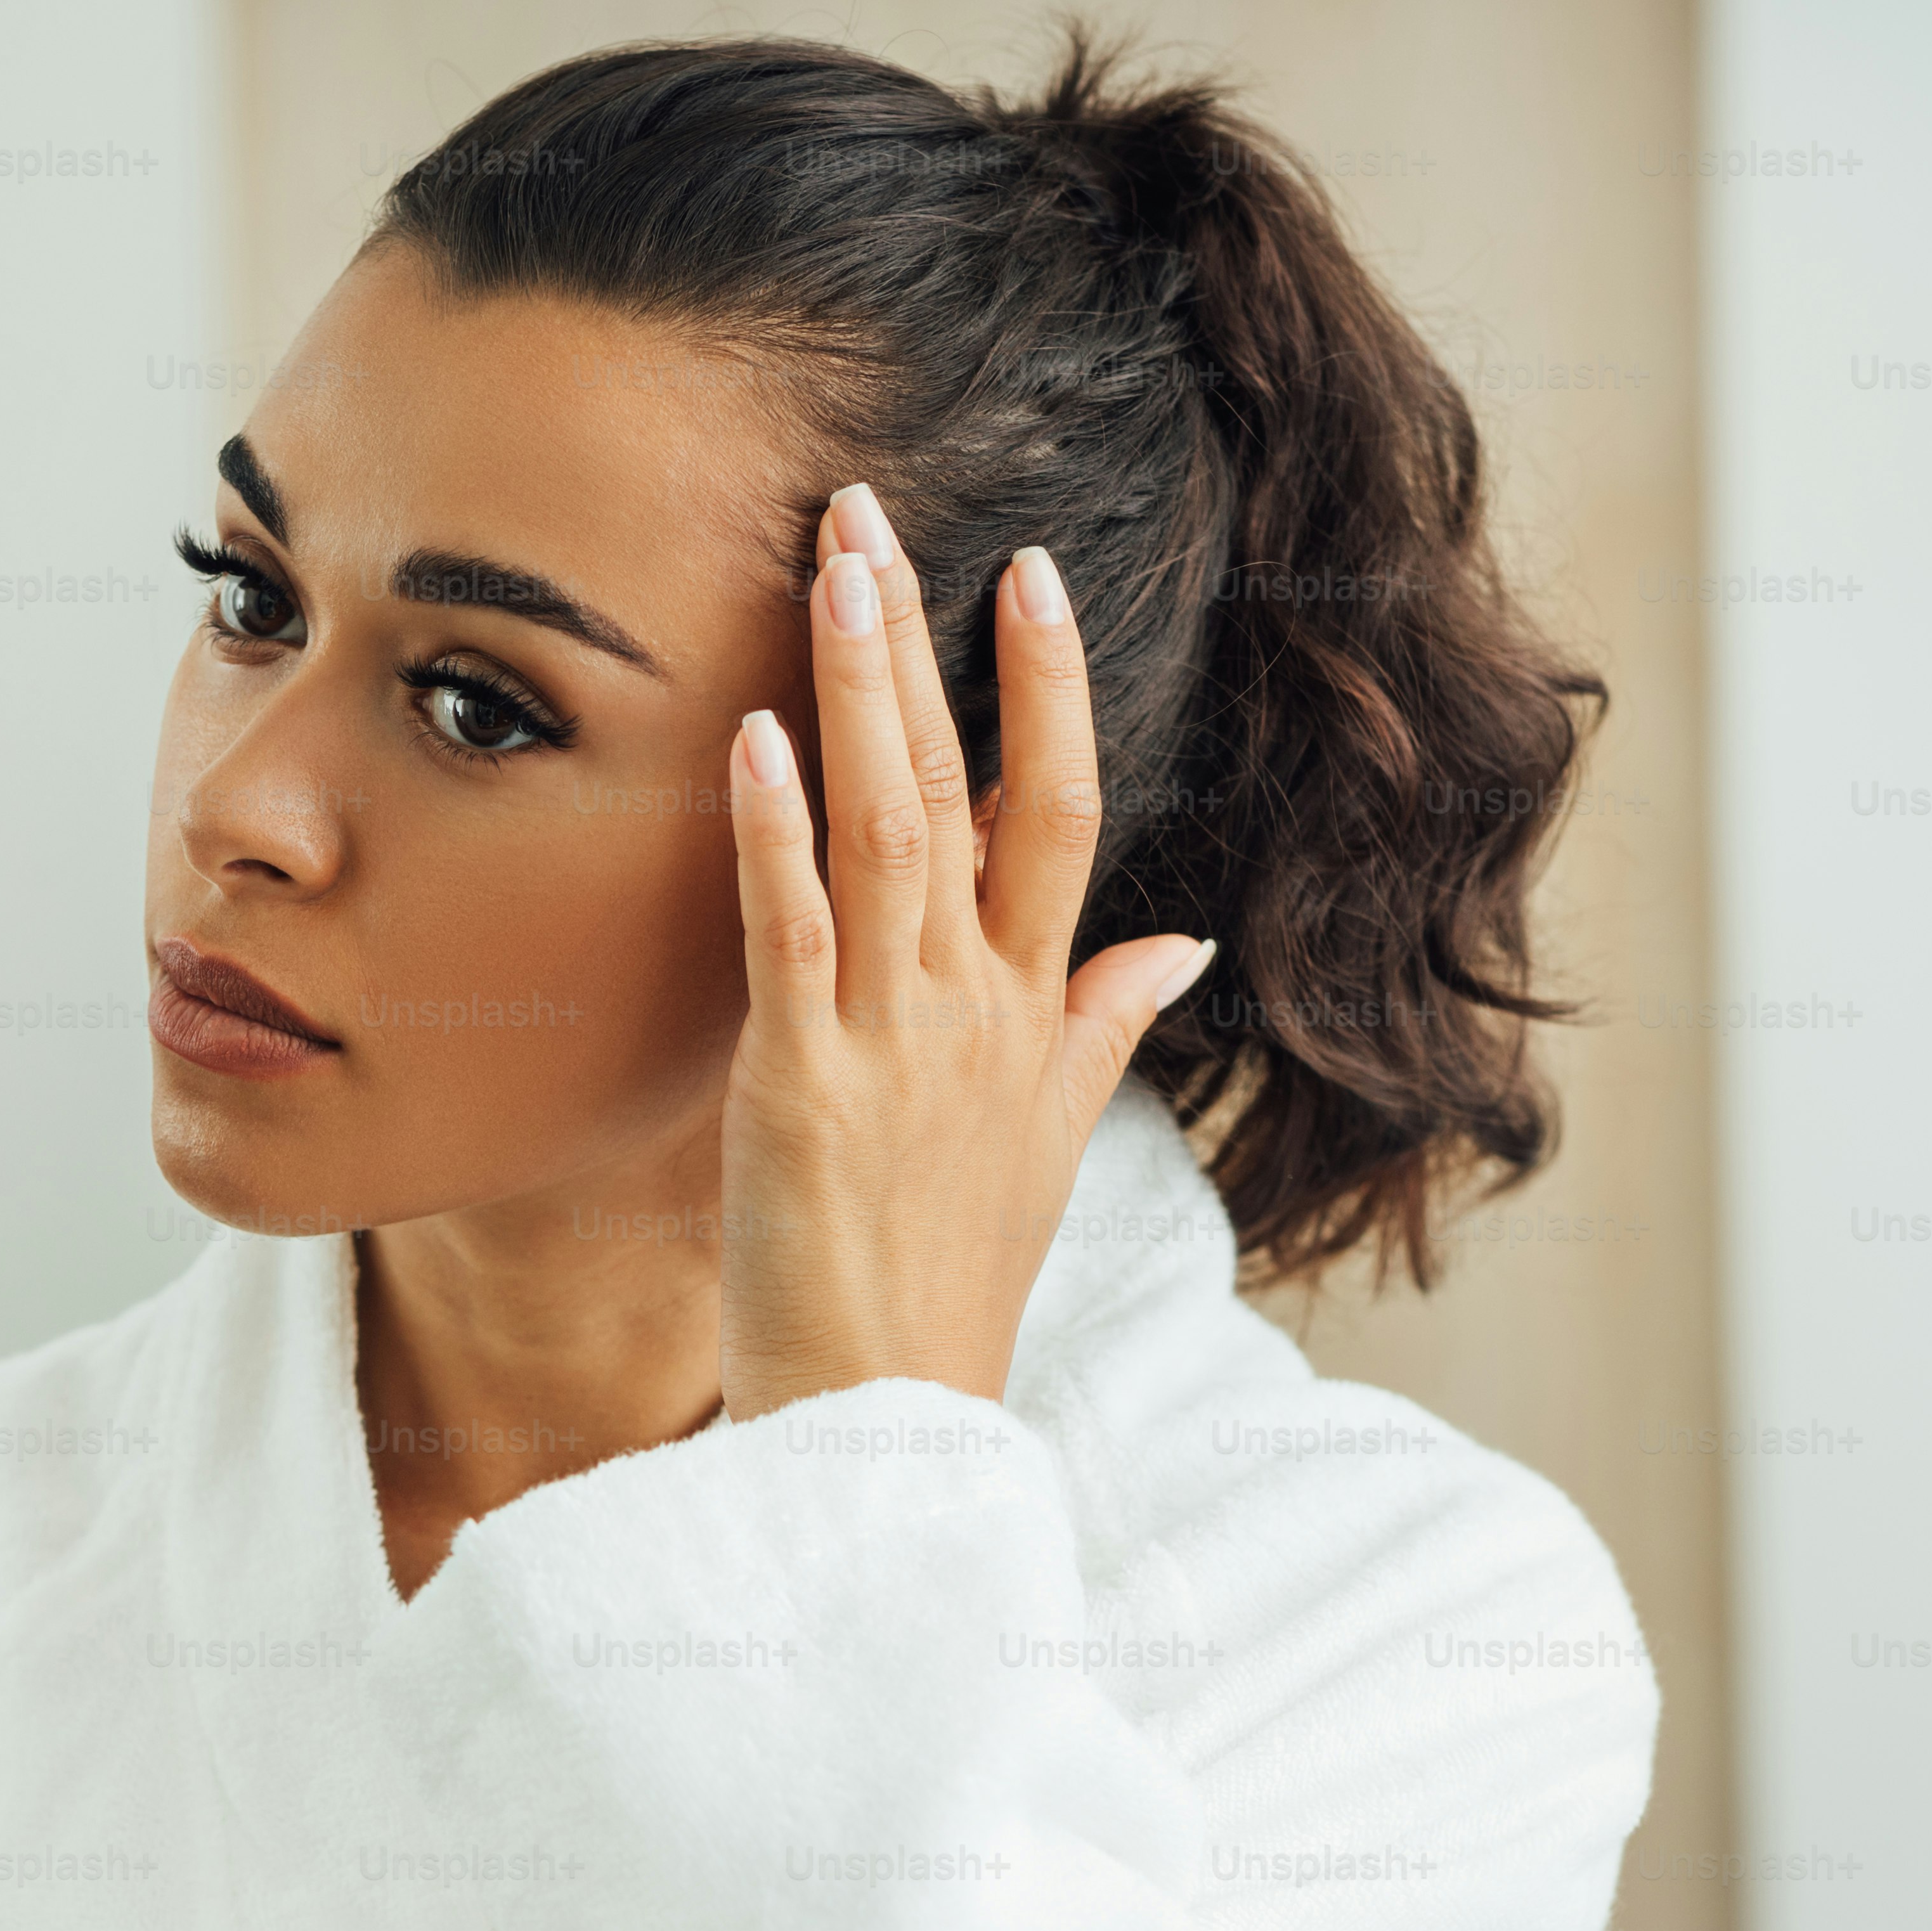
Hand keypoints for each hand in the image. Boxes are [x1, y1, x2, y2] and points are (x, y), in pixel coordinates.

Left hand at [715, 484, 1213, 1419]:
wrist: (893, 1421)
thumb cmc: (952, 1284)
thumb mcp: (1048, 1144)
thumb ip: (1104, 1027)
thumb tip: (1177, 942)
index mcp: (1031, 1014)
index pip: (1062, 814)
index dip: (1050, 690)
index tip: (1027, 576)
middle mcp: (974, 1010)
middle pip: (966, 789)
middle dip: (923, 643)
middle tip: (874, 509)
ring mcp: (895, 1043)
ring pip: (887, 830)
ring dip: (859, 692)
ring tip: (833, 568)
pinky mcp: (805, 1088)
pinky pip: (794, 937)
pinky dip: (776, 834)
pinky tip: (754, 739)